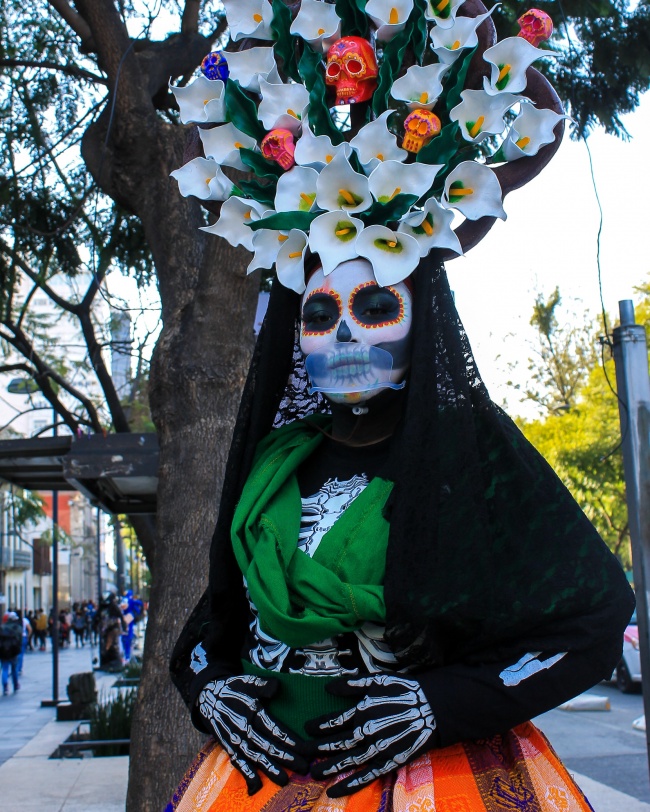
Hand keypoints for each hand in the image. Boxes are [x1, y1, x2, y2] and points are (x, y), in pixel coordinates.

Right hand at [198, 675, 307, 793]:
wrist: (208, 698)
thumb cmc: (234, 689)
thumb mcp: (248, 681)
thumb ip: (263, 685)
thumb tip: (276, 687)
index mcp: (252, 712)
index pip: (274, 729)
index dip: (290, 740)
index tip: (304, 749)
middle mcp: (244, 729)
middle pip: (268, 746)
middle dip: (287, 758)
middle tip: (304, 767)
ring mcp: (236, 740)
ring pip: (255, 758)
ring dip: (270, 769)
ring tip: (284, 780)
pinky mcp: (229, 748)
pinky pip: (238, 763)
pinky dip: (246, 775)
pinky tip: (255, 787)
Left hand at [306, 674, 435, 796]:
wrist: (432, 707)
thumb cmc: (403, 690)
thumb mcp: (376, 680)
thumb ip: (351, 685)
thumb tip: (328, 687)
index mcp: (361, 711)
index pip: (333, 721)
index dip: (318, 725)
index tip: (306, 729)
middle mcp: (365, 732)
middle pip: (336, 743)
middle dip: (317, 748)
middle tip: (302, 754)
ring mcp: (377, 749)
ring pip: (347, 762)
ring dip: (329, 768)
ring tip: (313, 773)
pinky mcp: (389, 762)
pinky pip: (366, 776)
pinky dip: (350, 785)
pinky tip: (335, 791)